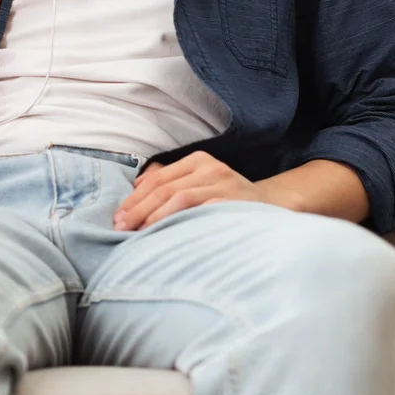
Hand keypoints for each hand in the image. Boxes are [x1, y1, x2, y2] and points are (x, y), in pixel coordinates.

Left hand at [115, 151, 267, 230]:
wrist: (275, 206)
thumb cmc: (229, 199)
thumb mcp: (202, 182)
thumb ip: (172, 181)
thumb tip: (135, 189)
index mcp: (200, 160)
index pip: (158, 178)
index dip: (135, 198)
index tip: (118, 216)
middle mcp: (212, 168)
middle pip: (164, 188)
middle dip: (138, 209)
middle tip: (120, 227)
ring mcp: (224, 185)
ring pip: (179, 198)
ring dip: (153, 217)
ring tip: (137, 233)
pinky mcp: (234, 204)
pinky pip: (200, 212)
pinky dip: (179, 222)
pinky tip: (165, 234)